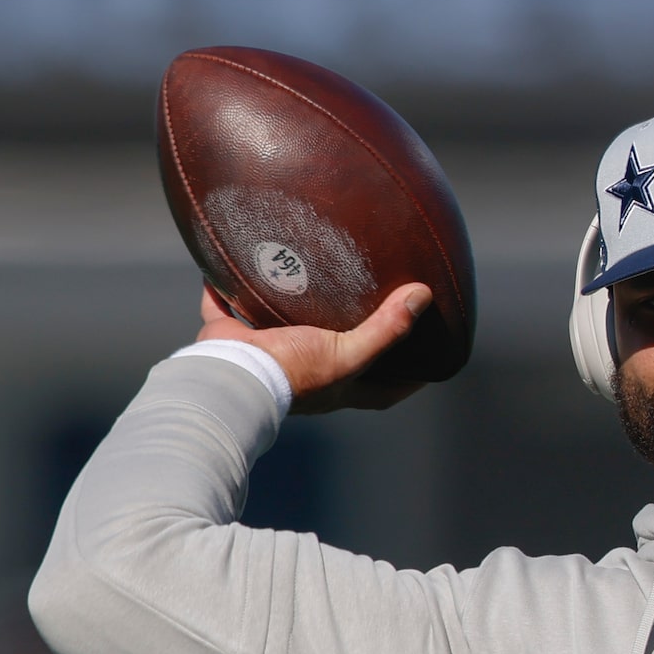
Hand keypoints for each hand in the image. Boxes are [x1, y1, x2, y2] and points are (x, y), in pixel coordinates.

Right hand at [194, 282, 431, 412]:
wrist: (233, 376)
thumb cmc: (294, 374)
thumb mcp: (347, 354)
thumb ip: (385, 328)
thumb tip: (423, 295)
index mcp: (334, 384)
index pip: (383, 390)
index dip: (407, 380)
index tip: (430, 363)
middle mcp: (303, 372)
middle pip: (334, 355)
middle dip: (351, 338)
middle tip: (374, 308)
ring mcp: (266, 354)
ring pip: (281, 327)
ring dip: (291, 309)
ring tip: (311, 278)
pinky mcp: (231, 335)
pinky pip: (225, 306)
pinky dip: (223, 289)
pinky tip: (231, 264)